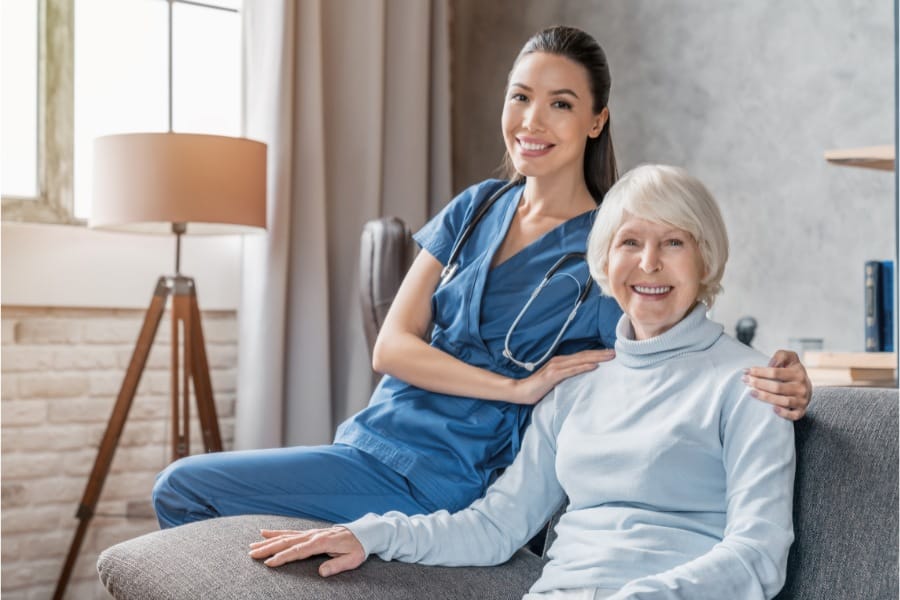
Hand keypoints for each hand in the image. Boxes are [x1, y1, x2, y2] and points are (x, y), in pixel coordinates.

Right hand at [248, 527, 365, 575]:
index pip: (298, 551)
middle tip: (252, 554)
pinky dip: (277, 533)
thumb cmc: (358, 548)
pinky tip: (265, 533)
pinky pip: (290, 532)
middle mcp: (313, 536)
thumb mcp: (352, 559)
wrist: (363, 533)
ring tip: (252, 546)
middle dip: (269, 548)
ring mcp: (310, 533)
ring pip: (286, 537)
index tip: (269, 563)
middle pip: (287, 542)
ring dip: (268, 541)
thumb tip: (321, 572)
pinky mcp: (310, 533)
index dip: (283, 557)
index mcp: (321, 542)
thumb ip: (337, 566)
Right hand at [510, 348, 614, 404]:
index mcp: (560, 362)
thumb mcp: (554, 380)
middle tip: (615, 352)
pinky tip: (594, 366)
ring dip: (596, 358)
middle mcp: (559, 361)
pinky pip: (571, 371)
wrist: (520, 391)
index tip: (610, 353)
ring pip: (580, 361)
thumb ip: (565, 376)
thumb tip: (579, 378)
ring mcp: (556, 367)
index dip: (596, 353)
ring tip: (610, 356)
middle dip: (600, 353)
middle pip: (583, 356)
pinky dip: (583, 367)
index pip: (582, 356)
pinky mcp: (553, 375)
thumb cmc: (537, 387)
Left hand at [743, 350, 811, 420]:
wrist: (805, 385)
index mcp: (798, 373)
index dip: (759, 371)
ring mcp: (802, 400)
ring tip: (752, 393)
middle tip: (746, 381)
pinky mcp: (802, 410)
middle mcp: (802, 387)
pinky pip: (794, 415)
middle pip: (777, 387)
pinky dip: (784, 414)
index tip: (746, 371)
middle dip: (759, 384)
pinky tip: (773, 409)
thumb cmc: (791, 370)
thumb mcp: (789, 358)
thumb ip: (781, 356)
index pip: (775, 372)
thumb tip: (771, 364)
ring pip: (784, 401)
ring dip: (766, 398)